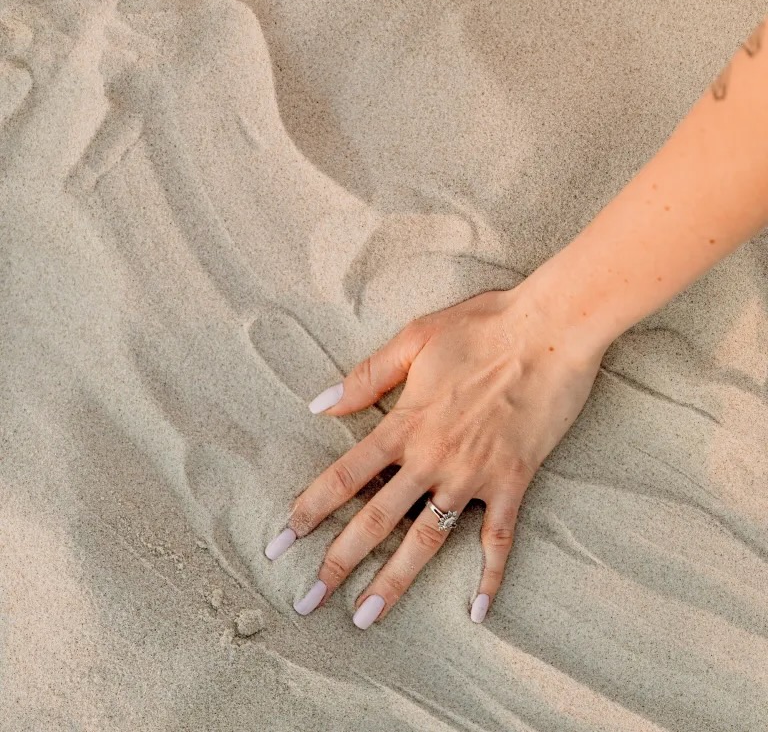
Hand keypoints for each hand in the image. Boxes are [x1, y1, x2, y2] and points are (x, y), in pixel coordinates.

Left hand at [264, 283, 607, 627]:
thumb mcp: (415, 339)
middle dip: (337, 563)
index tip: (281, 543)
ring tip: (365, 617)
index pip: (345, 476)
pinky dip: (489, 575)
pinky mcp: (513, 482)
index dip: (309, 511)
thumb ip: (366, 376)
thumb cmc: (482, 327)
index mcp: (405, 423)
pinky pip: (499, 538)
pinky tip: (478, 611)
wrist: (550, 331)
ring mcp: (473, 476)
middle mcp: (432, 458)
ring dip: (394, 581)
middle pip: (376, 520)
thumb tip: (319, 404)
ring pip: (427, 539)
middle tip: (307, 602)